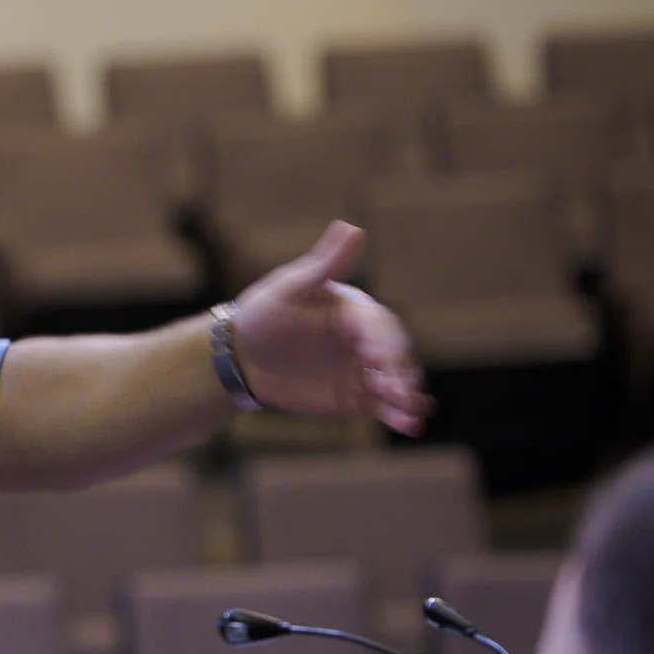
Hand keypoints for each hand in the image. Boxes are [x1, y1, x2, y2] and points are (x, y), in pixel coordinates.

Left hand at [231, 221, 430, 435]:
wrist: (241, 355)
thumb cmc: (266, 313)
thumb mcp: (292, 287)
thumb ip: (325, 264)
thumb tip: (351, 228)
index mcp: (356, 312)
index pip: (380, 327)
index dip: (385, 344)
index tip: (384, 360)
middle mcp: (366, 341)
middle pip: (394, 358)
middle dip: (401, 374)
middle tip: (403, 391)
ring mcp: (363, 370)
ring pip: (395, 384)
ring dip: (407, 397)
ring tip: (412, 414)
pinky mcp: (355, 397)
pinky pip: (382, 407)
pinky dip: (398, 416)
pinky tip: (408, 425)